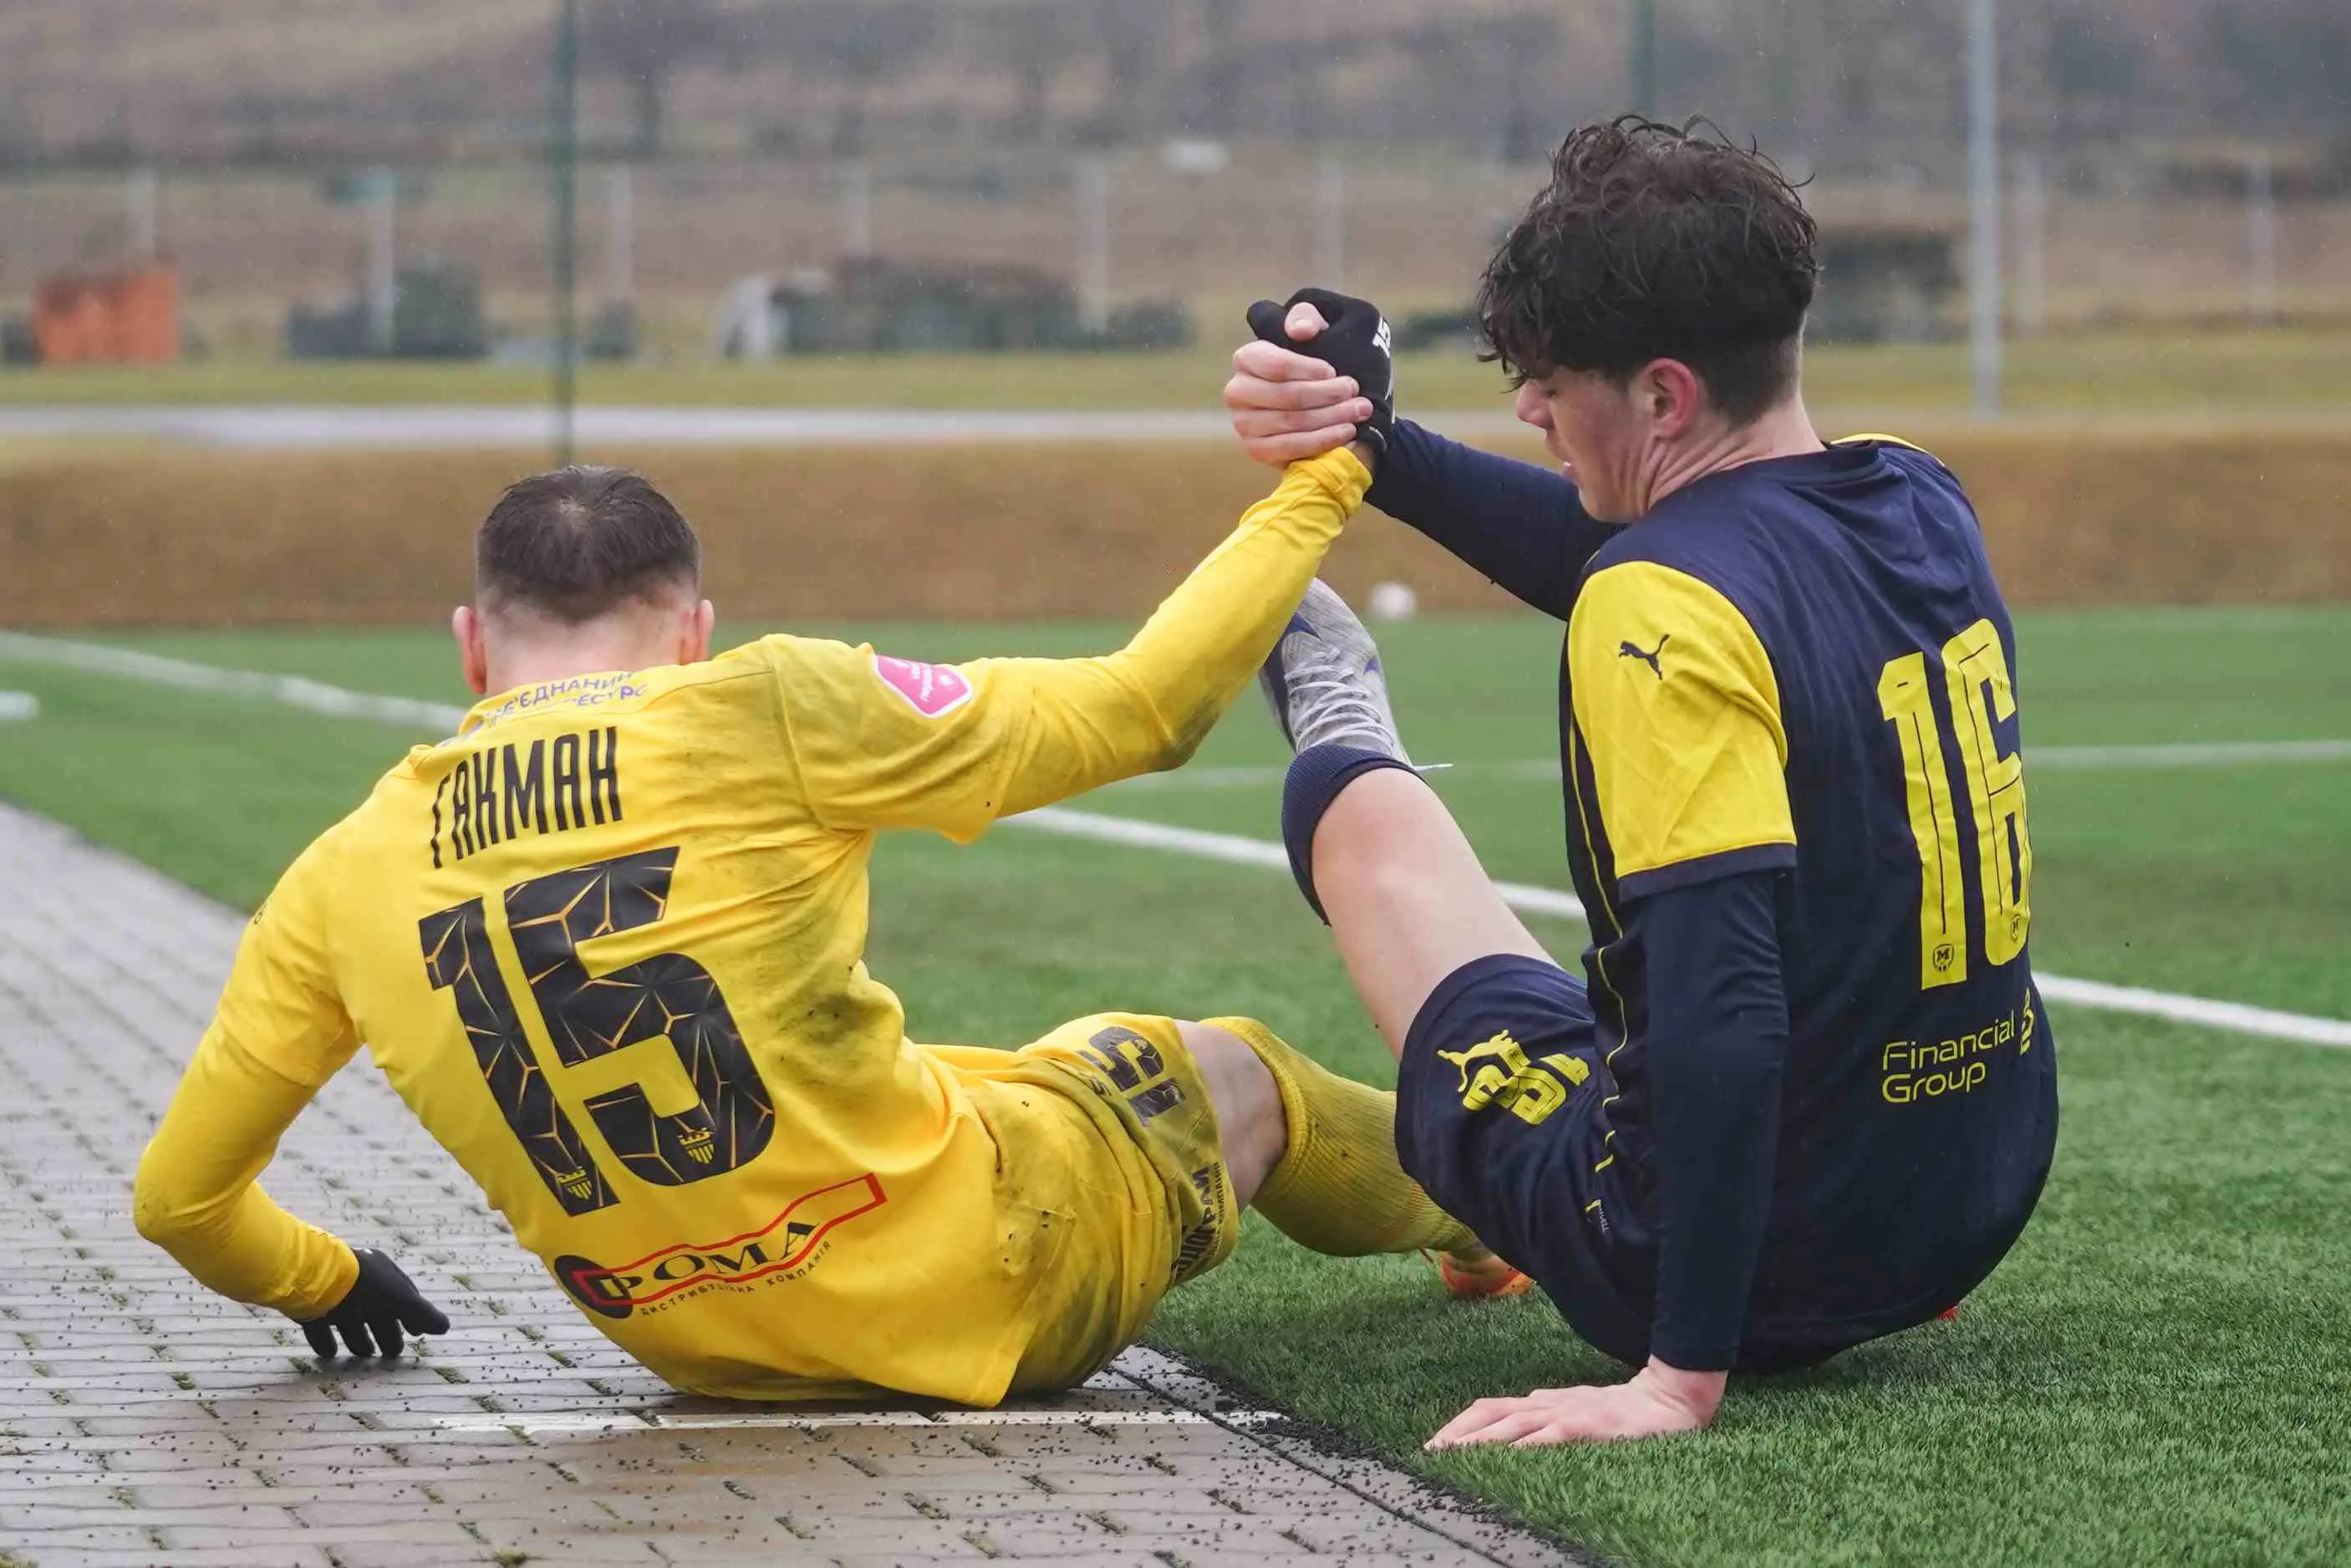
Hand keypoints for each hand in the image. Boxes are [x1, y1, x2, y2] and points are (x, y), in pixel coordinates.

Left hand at [298, 1247, 450, 1358]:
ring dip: (358, 1340)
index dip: (412, 1316)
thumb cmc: (365, 1285)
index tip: (418, 1334)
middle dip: (387, 1333)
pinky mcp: (311, 1309)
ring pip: (350, 1322)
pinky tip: (331, 1354)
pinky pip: (320, 1328)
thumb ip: (422, 1313)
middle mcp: (359, 1284)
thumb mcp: (401, 1298)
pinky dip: (326, 1342)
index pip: (402, 1296)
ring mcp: (334, 1296)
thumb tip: (445, 1327)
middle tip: (391, 1355)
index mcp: (382, 1274)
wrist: (315, 1279)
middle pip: (377, 1312)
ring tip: (364, 1356)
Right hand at [1227, 287, 1394, 465]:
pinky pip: (1289, 449)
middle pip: (1287, 396)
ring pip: (1291, 423)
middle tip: (1355, 391)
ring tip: (1359, 411)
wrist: (1319, 403)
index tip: (1334, 371)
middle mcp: (1237, 391)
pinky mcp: (1257, 449)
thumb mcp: (1317, 330)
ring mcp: (1244, 423)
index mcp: (1246, 358)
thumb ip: (1307, 317)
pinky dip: (1322, 441)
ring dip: (1332, 418)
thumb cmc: (1317, 363)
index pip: (1276, 365)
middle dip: (1327, 395)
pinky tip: (1345, 431)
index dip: (1309, 370)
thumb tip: (1300, 330)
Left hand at [1424, 1359, 1725, 1448]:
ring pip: (1513, 1424)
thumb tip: (1520, 1413)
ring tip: (1453, 1455)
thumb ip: (1548, 1412)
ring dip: (1480, 1440)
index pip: (1491, 1409)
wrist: (1668, 1400)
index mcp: (1544, 1402)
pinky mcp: (1589, 1425)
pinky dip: (1526, 1445)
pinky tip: (1506, 1456)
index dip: (1460, 1424)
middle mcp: (1549, 1404)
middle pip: (1492, 1413)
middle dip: (1458, 1433)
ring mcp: (1568, 1413)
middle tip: (1431, 1454)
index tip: (1435, 1445)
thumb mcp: (1578, 1409)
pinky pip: (1550, 1435)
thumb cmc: (1623, 1410)